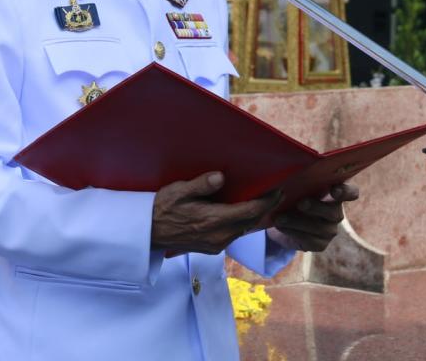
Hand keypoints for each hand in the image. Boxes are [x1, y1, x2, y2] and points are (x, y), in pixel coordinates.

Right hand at [151, 171, 280, 256]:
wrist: (148, 232)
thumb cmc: (162, 208)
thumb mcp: (178, 191)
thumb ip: (201, 185)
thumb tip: (221, 177)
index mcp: (213, 220)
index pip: (249, 211)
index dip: (267, 202)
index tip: (278, 191)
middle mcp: (219, 236)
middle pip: (250, 222)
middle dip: (264, 208)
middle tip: (275, 194)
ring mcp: (216, 245)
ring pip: (243, 229)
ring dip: (253, 217)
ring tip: (260, 202)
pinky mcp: (212, 249)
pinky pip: (233, 235)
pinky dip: (241, 223)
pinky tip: (240, 213)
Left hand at [266, 183, 359, 252]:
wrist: (281, 220)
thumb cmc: (291, 196)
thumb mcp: (294, 187)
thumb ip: (297, 182)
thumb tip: (284, 180)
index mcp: (334, 193)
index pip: (351, 193)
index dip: (346, 192)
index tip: (334, 190)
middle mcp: (336, 212)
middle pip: (334, 212)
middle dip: (316, 207)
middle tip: (300, 203)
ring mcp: (330, 230)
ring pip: (319, 228)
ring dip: (297, 222)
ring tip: (279, 218)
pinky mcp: (320, 244)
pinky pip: (310, 241)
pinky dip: (293, 232)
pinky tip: (281, 226)